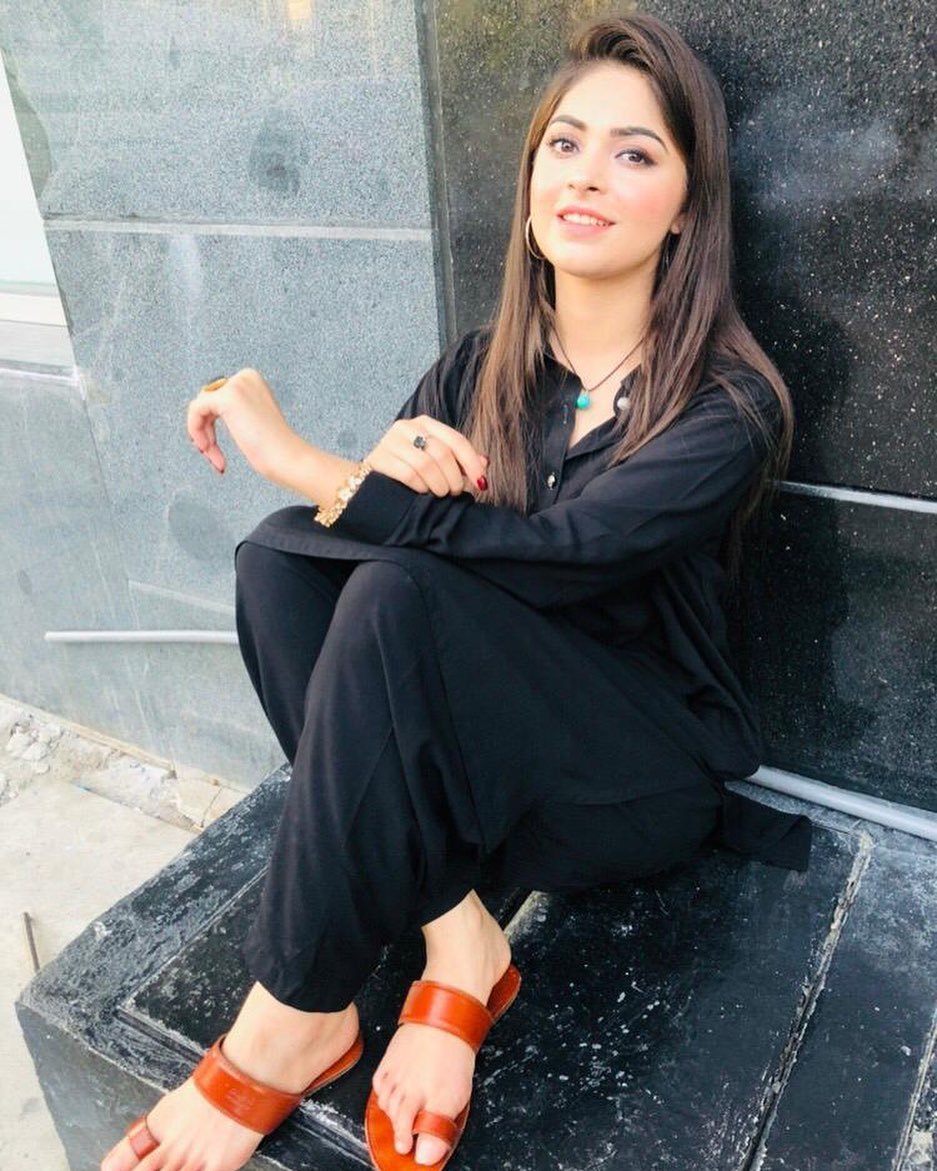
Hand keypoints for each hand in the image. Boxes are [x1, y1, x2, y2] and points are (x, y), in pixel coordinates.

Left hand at [186, 369, 298, 479]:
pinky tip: (209, 449)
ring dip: (202, 435)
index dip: (210, 424)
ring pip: (199, 407)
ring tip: (214, 457)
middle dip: (205, 430)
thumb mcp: (251, 420)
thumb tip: (204, 413)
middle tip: (212, 454)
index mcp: (252, 379)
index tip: (215, 448)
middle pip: (206, 401)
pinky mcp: (227, 397)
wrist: (286, 457)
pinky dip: (196, 431)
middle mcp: (245, 376)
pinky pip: (195, 410)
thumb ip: (234, 410)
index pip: (216, 396)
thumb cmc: (274, 448)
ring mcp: (237, 385)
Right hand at [363, 415, 488, 496]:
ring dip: (439, 485)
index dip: (472, 463)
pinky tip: (422, 492)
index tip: (481, 483)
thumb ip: (459, 460)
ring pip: (426, 465)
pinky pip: (409, 474)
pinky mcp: (379, 458)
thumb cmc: (407, 469)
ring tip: (440, 493)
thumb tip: (484, 463)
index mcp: (425, 423)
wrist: (368, 480)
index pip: (456, 440)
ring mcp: (390, 441)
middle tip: (454, 492)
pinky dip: (421, 487)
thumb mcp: (435, 461)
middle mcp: (407, 427)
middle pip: (442, 453)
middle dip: (454, 478)